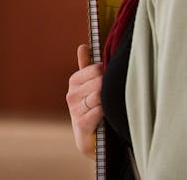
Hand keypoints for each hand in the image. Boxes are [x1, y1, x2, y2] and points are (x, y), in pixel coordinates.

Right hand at [66, 43, 104, 158]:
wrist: (93, 140)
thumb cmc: (94, 109)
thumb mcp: (91, 87)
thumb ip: (87, 66)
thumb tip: (83, 46)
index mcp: (74, 81)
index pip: (95, 69)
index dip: (107, 74)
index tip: (112, 82)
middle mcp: (71, 94)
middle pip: (98, 82)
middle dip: (109, 88)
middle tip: (115, 96)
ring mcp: (75, 109)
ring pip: (98, 96)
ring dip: (108, 102)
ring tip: (111, 107)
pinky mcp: (81, 124)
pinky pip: (98, 112)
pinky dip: (105, 113)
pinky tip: (108, 116)